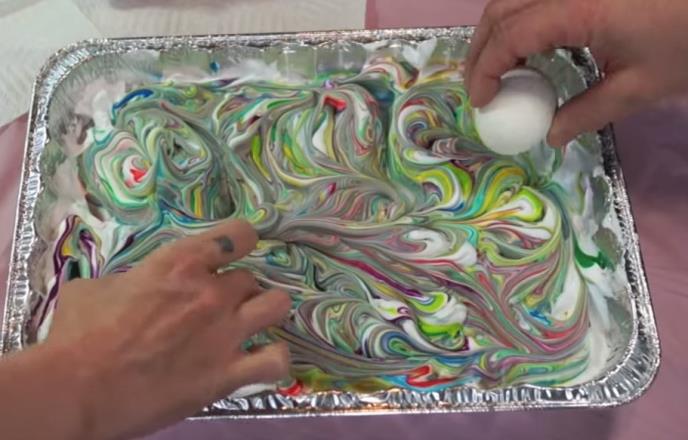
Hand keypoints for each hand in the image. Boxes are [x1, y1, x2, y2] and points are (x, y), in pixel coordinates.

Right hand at [45, 220, 290, 438]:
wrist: (75, 390)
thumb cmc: (77, 335)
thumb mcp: (96, 287)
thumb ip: (129, 280)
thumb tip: (129, 286)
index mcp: (181, 263)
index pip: (240, 235)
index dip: (239, 243)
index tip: (230, 254)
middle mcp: (212, 293)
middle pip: (252, 279)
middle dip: (238, 291)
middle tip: (218, 307)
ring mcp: (225, 333)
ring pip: (277, 306)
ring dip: (265, 313)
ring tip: (249, 325)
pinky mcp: (228, 374)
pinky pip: (276, 361)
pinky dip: (274, 359)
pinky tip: (260, 360)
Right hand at [466, 0, 687, 145]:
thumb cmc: (686, 42)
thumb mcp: (639, 87)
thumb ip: (588, 113)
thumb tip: (551, 135)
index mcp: (578, 8)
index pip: (511, 35)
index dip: (487, 69)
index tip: (483, 102)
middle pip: (500, 8)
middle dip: (479, 49)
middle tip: (479, 86)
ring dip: (495, 33)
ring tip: (496, 70)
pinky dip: (518, 21)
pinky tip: (528, 48)